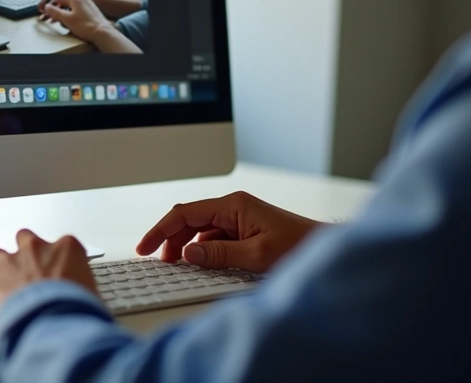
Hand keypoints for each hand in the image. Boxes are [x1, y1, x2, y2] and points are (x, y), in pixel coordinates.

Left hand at [0, 230, 97, 323]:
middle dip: (25, 255)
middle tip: (30, 276)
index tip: (59, 274)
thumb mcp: (94, 296)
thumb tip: (84, 303)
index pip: (62, 245)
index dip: (57, 261)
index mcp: (66, 249)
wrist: (54, 323)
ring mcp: (8, 264)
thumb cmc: (77, 311)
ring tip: (4, 290)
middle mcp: (34, 249)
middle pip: (24, 240)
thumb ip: (82, 290)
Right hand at [40, 0, 111, 43]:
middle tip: (50, 15)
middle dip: (56, 7)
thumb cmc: (86, 26)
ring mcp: (87, 4)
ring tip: (59, 20)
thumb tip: (46, 7)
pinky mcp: (91, 10)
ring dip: (63, 11)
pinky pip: (77, 9)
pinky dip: (71, 13)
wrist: (102, 32)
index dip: (50, 3)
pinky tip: (71, 21)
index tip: (46, 10)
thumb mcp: (66, 19)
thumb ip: (55, 12)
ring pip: (71, 5)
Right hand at [136, 191, 320, 272]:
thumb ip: (218, 254)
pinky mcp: (246, 232)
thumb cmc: (299, 247)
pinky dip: (204, 251)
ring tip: (178, 265)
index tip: (145, 247)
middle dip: (171, 240)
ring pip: (201, 231)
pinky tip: (202, 265)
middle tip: (160, 262)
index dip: (160, 230)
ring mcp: (239, 220)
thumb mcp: (255, 254)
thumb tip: (188, 253)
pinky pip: (215, 239)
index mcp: (233, 205)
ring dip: (187, 247)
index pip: (184, 214)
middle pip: (189, 221)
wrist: (326, 249)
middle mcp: (234, 208)